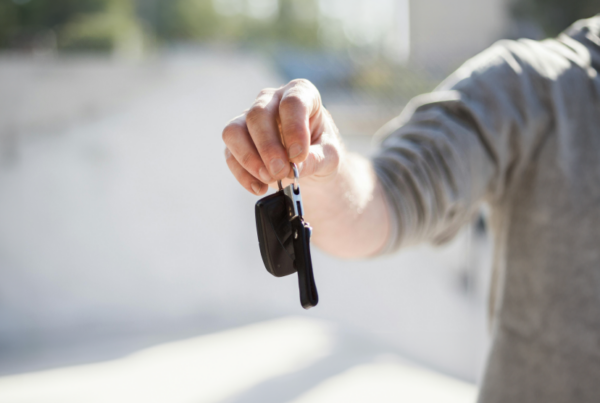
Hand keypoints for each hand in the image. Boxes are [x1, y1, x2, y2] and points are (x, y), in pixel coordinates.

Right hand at [222, 79, 343, 194]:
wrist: (308, 161)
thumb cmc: (321, 150)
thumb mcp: (329, 156)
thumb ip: (315, 160)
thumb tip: (294, 168)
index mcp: (300, 93)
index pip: (292, 102)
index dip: (294, 129)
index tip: (299, 156)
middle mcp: (271, 100)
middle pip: (257, 115)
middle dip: (268, 148)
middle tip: (281, 172)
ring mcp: (250, 118)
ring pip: (234, 131)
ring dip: (249, 159)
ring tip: (268, 179)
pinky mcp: (237, 140)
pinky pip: (230, 153)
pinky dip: (243, 174)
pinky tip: (259, 187)